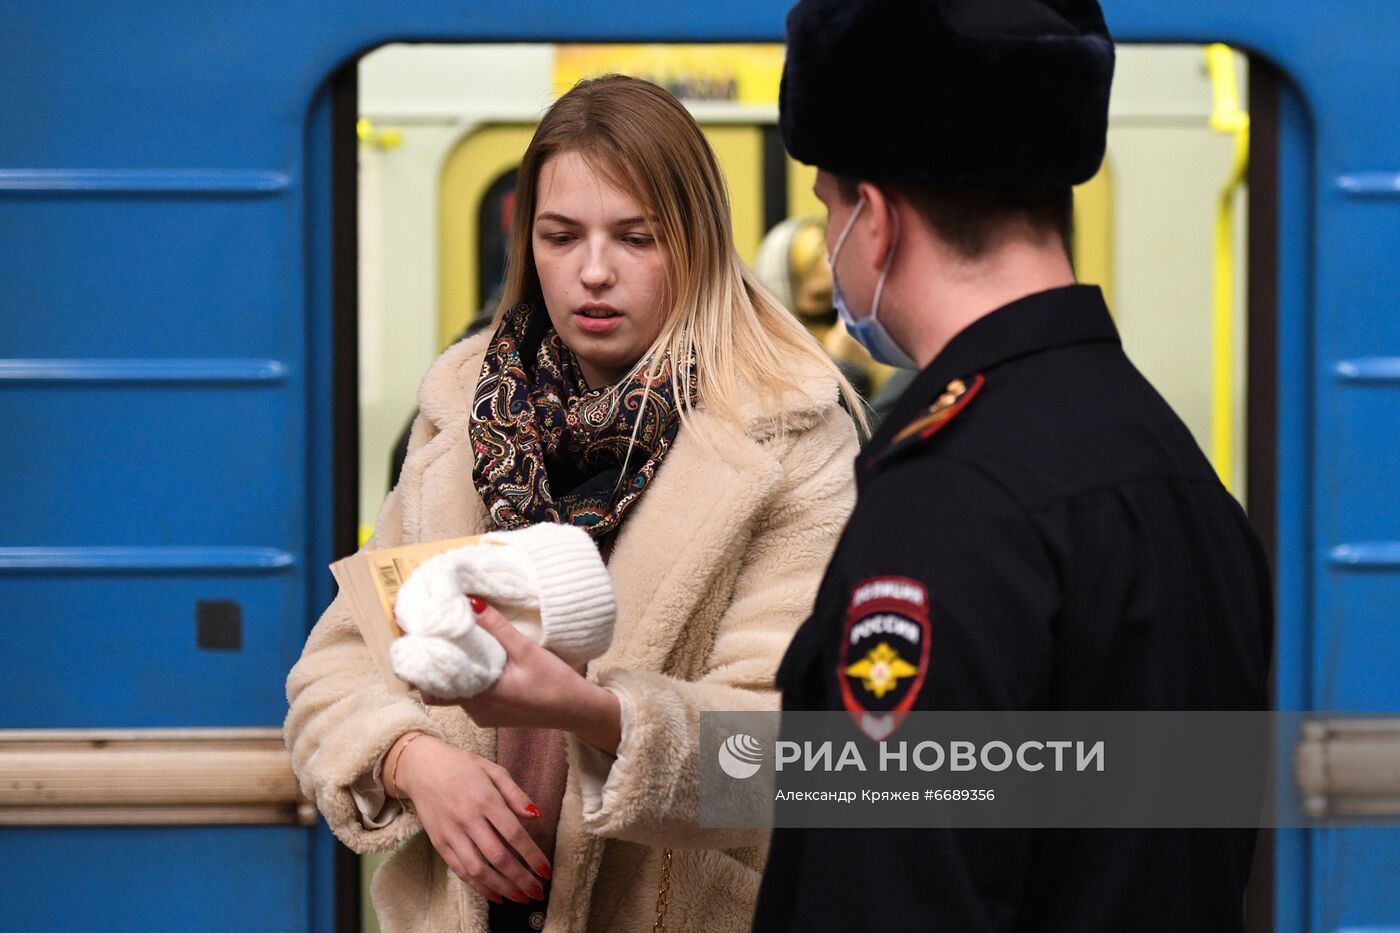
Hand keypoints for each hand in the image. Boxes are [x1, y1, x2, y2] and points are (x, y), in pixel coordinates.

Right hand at [388, 732, 549, 904]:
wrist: (421, 767)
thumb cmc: (462, 766)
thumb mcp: (493, 770)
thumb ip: (516, 794)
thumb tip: (536, 816)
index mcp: (485, 799)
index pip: (514, 834)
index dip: (532, 856)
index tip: (546, 871)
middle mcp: (468, 819)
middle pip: (498, 856)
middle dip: (520, 878)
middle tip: (537, 892)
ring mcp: (451, 833)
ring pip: (478, 869)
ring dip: (501, 887)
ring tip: (520, 897)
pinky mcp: (439, 843)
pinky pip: (460, 871)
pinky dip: (478, 887)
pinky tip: (496, 894)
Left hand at [423, 599, 621, 753]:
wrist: (577, 709)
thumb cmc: (554, 682)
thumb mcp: (526, 650)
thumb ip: (497, 627)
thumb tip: (471, 602)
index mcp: (480, 698)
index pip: (434, 687)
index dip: (424, 665)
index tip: (420, 641)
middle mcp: (475, 711)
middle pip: (440, 689)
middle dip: (437, 665)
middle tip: (437, 637)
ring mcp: (483, 716)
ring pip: (455, 692)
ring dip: (455, 670)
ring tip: (456, 643)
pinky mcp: (492, 715)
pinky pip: (470, 697)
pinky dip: (469, 679)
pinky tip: (478, 660)